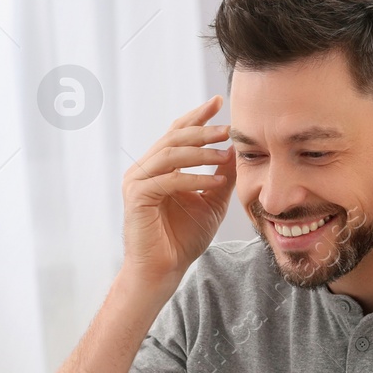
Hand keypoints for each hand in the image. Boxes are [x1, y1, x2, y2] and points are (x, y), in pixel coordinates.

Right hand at [121, 96, 235, 288]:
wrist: (163, 271)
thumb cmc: (183, 239)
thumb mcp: (211, 202)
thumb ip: (221, 176)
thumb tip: (235, 150)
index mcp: (158, 167)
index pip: (177, 132)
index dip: (197, 116)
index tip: (219, 102)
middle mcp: (144, 169)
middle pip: (173, 137)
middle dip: (202, 129)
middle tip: (227, 128)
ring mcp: (137, 182)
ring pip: (170, 154)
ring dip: (200, 152)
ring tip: (225, 152)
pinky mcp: (137, 198)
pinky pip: (168, 180)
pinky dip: (193, 178)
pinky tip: (215, 180)